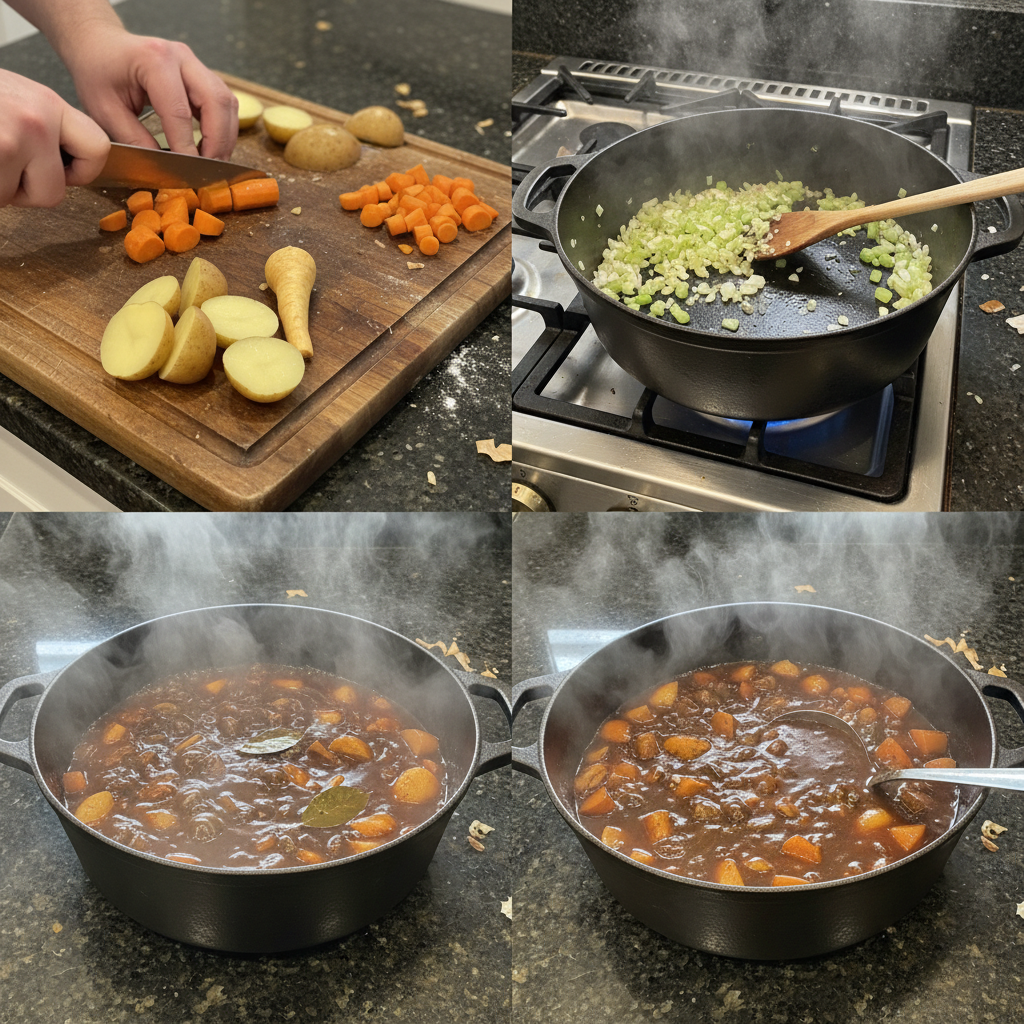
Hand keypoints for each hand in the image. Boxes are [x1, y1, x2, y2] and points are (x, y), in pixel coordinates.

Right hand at [0, 69, 108, 206]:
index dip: (81, 171)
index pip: (98, 148)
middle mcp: (36, 121)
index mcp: (48, 104)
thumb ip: (43, 130)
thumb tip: (67, 167)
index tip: (61, 171)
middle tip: (1, 166)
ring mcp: (11, 141)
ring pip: (17, 198)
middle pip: (55, 192)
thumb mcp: (14, 100)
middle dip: (25, 191)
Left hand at [64, 25, 237, 159]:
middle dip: (217, 143)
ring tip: (212, 161)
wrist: (100, 44)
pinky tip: (211, 146)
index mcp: (153, 60)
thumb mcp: (104, 110)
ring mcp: (195, 64)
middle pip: (217, 102)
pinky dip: (222, 128)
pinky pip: (223, 102)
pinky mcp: (202, 74)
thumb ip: (135, 139)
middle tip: (208, 171)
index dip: (186, 148)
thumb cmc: (97, 72)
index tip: (187, 175)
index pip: (180, 113)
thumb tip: (164, 167)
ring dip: (225, 136)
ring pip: (227, 102)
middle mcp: (181, 57)